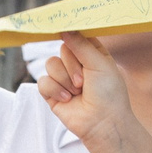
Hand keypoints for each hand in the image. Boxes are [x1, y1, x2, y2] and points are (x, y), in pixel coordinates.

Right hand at [37, 34, 141, 152]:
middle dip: (72, 65)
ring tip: (77, 93)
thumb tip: (64, 29)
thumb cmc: (108, 94)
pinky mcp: (52, 93)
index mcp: (92, 54)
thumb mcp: (99, 63)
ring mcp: (64, 79)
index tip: (66, 30)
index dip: (73, 35)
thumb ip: (80, 45)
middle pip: (62, 49)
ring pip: (51, 65)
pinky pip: (43, 82)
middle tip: (84, 81)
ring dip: (65, 79)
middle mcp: (77, 64)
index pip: (77, 36)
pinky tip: (67, 100)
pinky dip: (55, 90)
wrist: (102, 123)